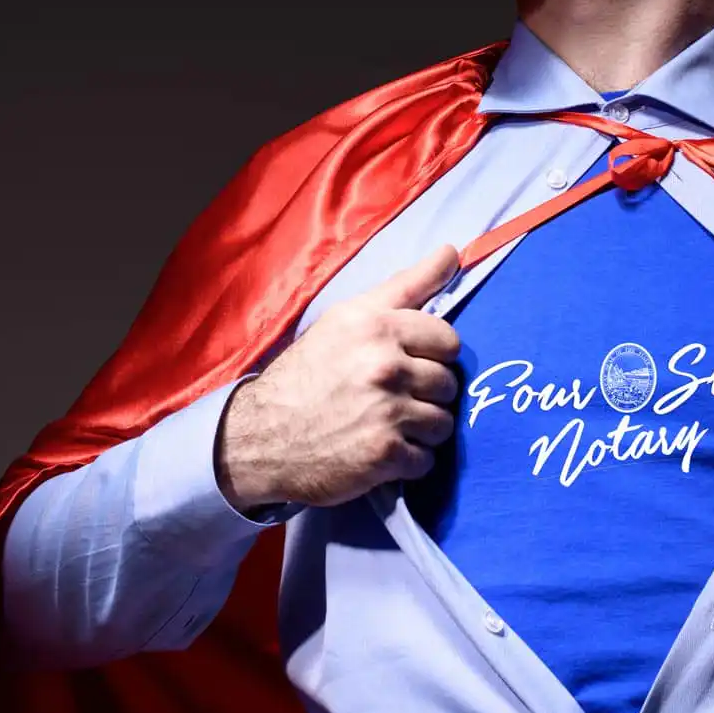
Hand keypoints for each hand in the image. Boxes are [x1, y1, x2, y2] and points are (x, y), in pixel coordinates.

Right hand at [215, 245, 462, 511]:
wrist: (260, 435)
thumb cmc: (309, 370)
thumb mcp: (349, 316)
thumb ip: (407, 285)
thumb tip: (453, 252)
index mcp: (377, 326)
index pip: (448, 340)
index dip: (434, 355)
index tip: (411, 363)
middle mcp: (384, 365)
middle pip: (448, 383)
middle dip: (427, 393)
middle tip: (394, 397)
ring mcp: (386, 412)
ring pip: (443, 423)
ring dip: (422, 429)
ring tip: (389, 424)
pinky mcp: (385, 455)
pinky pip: (426, 460)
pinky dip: (408, 460)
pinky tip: (381, 450)